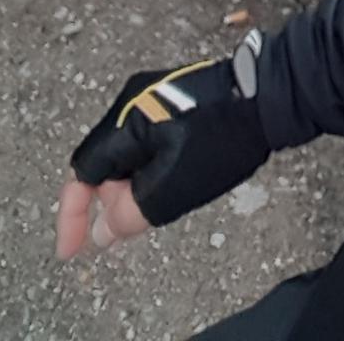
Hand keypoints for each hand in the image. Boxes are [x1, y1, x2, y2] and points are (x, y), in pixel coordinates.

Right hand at [55, 57, 269, 258]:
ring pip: (129, 152)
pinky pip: (149, 139)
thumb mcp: (172, 187)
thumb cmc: (222, 136)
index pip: (82, 173)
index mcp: (125, 118)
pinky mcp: (177, 94)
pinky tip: (177, 178)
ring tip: (163, 202)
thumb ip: (130, 212)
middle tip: (132, 226)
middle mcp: (133, 99)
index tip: (73, 251)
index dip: (73, 215)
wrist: (270, 93)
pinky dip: (152, 167)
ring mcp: (156, 92)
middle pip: (105, 162)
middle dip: (112, 199)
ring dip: (134, 185)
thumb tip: (102, 230)